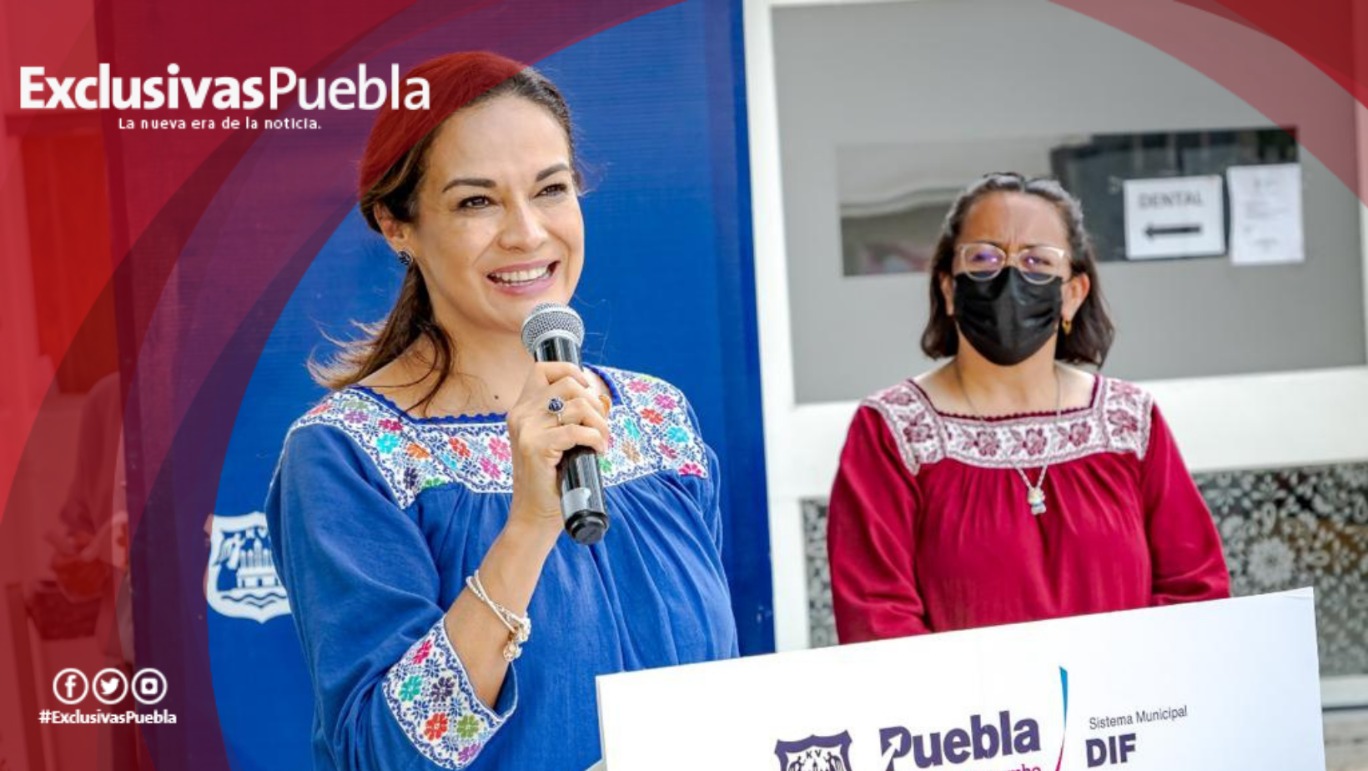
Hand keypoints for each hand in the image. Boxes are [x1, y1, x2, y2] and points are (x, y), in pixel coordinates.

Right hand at [504, 362, 609, 540]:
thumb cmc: (551, 478)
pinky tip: (598, 451)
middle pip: (568, 384)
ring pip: (578, 406)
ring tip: (602, 441)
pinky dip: (596, 439)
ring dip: (600, 423)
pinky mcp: (536, 446)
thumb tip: (600, 399)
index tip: (588, 391)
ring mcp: (526, 429)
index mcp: (522, 409)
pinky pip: (577, 430)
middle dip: (594, 403)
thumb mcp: (556, 440)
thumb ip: (567, 417)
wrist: (534, 514)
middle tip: (601, 427)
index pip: (543, 369)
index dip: (570, 371)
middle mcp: (521, 414)